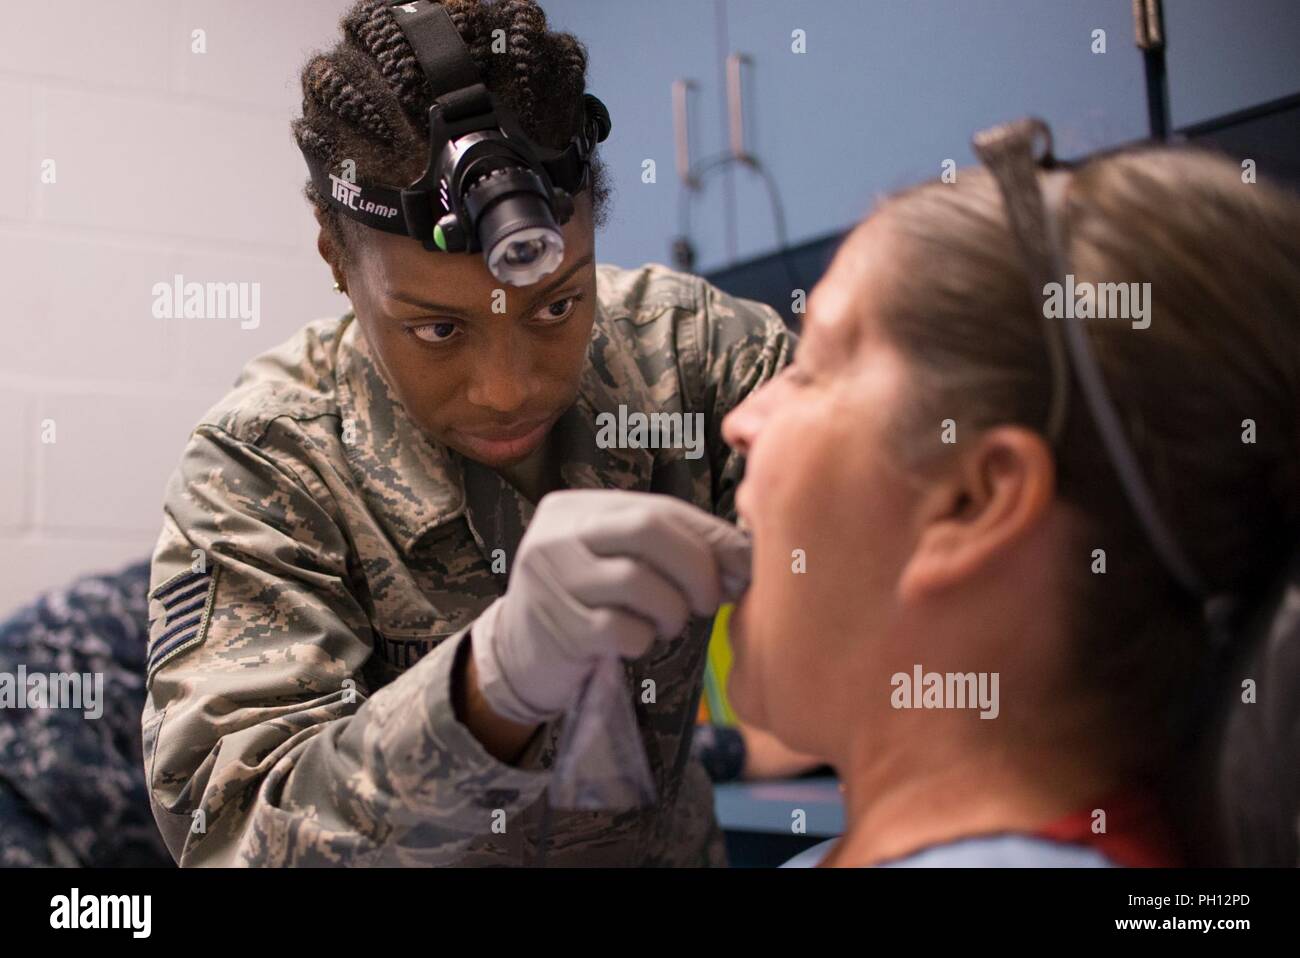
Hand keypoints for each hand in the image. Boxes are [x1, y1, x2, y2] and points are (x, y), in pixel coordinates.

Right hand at [470, 490, 750, 725]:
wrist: (520, 654)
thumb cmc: (589, 603)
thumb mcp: (624, 562)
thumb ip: (676, 549)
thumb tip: (750, 559)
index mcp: (580, 507)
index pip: (661, 509)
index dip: (711, 538)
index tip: (745, 568)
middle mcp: (558, 531)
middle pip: (648, 530)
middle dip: (697, 568)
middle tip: (711, 602)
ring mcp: (550, 575)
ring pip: (636, 580)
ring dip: (671, 610)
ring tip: (668, 624)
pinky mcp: (553, 623)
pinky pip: (618, 628)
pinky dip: (641, 638)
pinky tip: (635, 641)